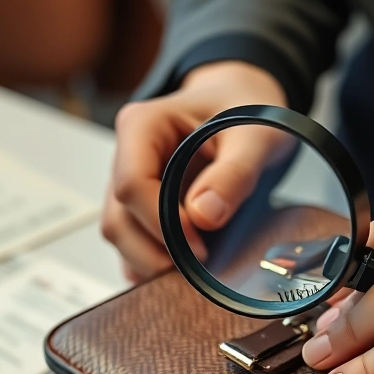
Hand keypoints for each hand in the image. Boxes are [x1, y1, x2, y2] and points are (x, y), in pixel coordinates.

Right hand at [102, 61, 287, 280]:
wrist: (244, 104)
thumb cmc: (245, 110)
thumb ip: (234, 173)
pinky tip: (184, 267)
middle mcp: (127, 155)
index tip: (200, 245)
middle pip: (118, 218)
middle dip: (155, 251)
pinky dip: (153, 262)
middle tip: (199, 267)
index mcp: (142, 125)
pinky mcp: (139, 206)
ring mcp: (129, 183)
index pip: (131, 185)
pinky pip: (132, 243)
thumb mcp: (255, 135)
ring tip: (195, 269)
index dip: (163, 224)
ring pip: (120, 235)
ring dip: (152, 261)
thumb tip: (204, 216)